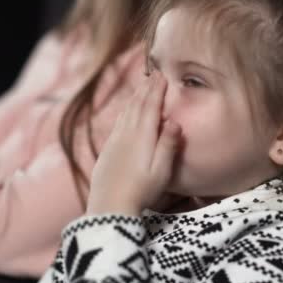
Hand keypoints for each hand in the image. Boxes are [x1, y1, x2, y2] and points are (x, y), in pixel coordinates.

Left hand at [86, 73, 181, 216]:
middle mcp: (126, 134)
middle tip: (153, 75)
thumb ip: (168, 145)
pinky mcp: (107, 150)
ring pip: (126, 113)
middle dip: (146, 89)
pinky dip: (124, 111)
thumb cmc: (141, 191)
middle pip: (137, 106)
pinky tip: (126, 112)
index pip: (150, 107)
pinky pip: (117, 123)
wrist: (109, 206)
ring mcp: (114, 142)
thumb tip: (174, 121)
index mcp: (142, 137)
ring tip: (141, 87)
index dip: (156, 90)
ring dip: (134, 97)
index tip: (162, 75)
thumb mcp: (161, 171)